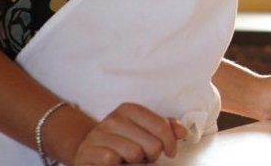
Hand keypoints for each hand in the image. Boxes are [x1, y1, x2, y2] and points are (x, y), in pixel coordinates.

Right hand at [71, 103, 186, 164]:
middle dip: (152, 154)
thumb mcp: (145, 130)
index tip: (170, 151)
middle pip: (151, 143)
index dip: (170, 142)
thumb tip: (183, 132)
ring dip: (136, 161)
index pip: (161, 126)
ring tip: (130, 159)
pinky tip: (115, 161)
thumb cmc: (123, 140)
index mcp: (129, 109)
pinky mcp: (87, 152)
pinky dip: (118, 164)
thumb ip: (166, 127)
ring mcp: (98, 135)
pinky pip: (112, 160)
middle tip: (144, 156)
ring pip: (134, 153)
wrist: (89, 149)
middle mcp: (112, 119)